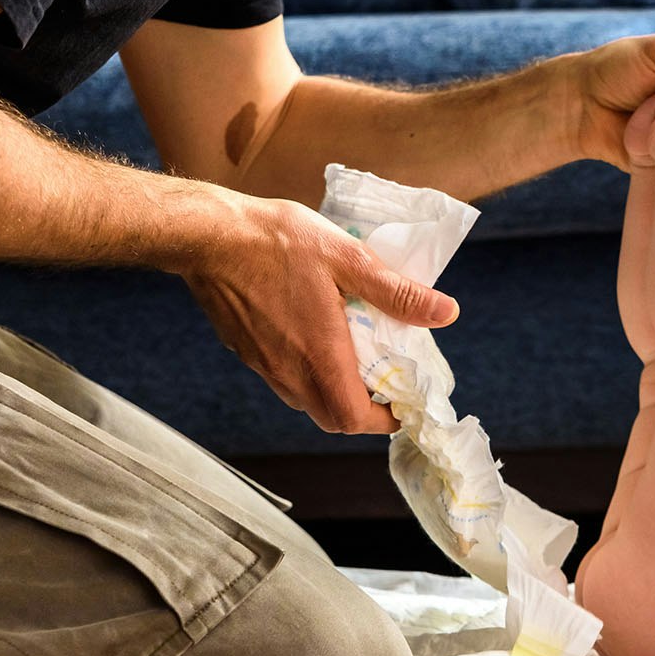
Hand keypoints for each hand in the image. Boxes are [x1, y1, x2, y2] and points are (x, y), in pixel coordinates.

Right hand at [182, 193, 457, 435]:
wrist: (208, 236)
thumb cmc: (277, 243)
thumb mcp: (348, 258)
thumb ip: (396, 292)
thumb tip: (446, 313)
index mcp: (319, 357)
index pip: (354, 419)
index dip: (385, 420)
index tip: (404, 402)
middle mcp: (288, 371)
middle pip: (331, 415)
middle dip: (363, 408)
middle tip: (383, 376)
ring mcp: (263, 364)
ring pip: (306, 397)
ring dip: (333, 387)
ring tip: (354, 350)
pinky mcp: (245, 350)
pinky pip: (283, 377)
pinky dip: (307, 370)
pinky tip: (314, 329)